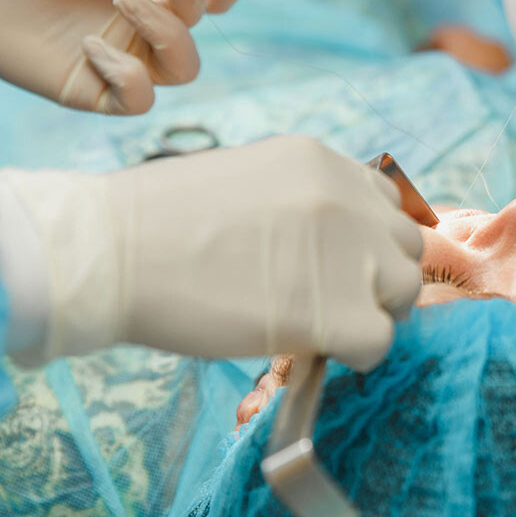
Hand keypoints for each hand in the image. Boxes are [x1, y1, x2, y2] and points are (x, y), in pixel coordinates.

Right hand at [0, 137, 423, 370]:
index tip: (342, 266)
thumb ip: (299, 202)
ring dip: (374, 313)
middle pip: (405, 245)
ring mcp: (352, 253)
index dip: (368, 241)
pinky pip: (381, 342)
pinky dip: (356, 354)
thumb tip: (324, 246)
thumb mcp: (246, 181)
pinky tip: (315, 351)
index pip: (384, 202)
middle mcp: (349, 199)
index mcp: (323, 162)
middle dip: (377, 277)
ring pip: (405, 292)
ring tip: (324, 328)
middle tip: (334, 303)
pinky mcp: (342, 311)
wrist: (110, 251)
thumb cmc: (154, 223)